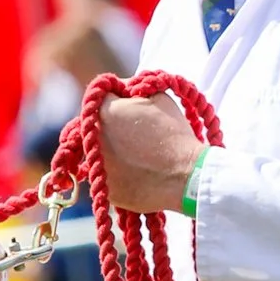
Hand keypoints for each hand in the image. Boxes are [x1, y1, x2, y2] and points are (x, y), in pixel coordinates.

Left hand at [96, 94, 202, 214]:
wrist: (187, 175)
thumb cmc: (174, 133)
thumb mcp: (159, 97)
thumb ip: (135, 89)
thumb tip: (124, 90)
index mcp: (105, 112)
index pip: (100, 99)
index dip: (116, 100)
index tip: (129, 107)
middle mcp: (93, 141)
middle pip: (94, 128)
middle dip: (110, 127)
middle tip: (133, 133)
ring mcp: (98, 169)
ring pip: (98, 156)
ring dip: (110, 152)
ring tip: (137, 155)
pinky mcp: (107, 192)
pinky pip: (108, 179)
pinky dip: (119, 175)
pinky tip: (138, 173)